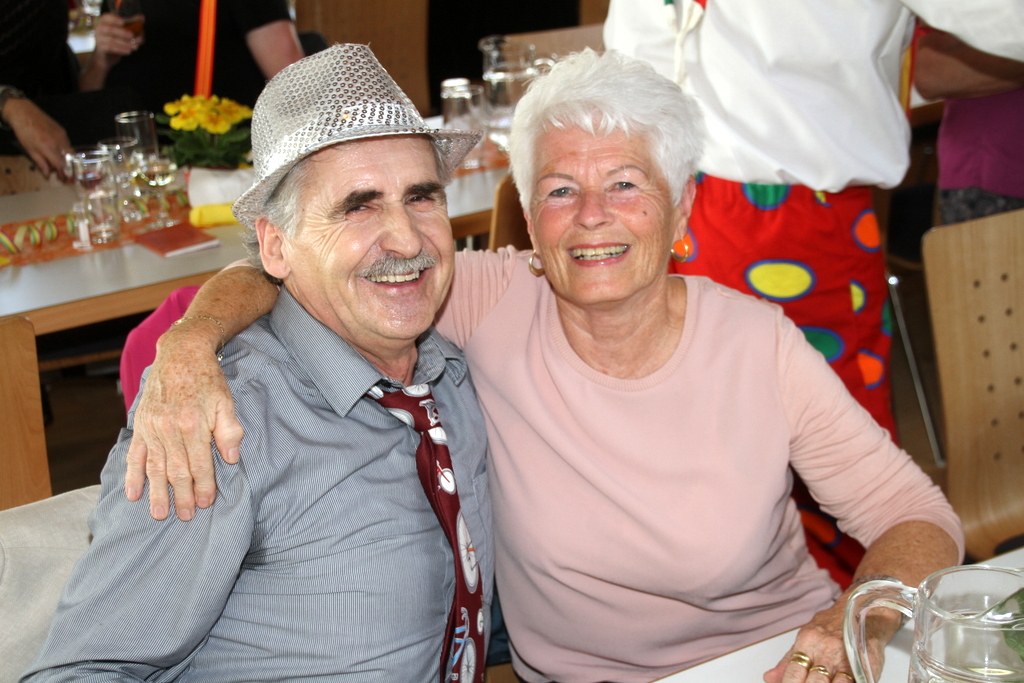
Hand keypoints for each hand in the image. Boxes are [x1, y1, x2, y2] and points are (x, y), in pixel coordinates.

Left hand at [2, 98, 71, 179]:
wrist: (23, 112)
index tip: (65, 180)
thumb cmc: (23, 132)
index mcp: (49, 148)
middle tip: (65, 174)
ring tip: (60, 164)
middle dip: (69, 168)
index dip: (64, 174)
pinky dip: (65, 151)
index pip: (62, 165)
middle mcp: (59, 142)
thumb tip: (48, 175)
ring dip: (67, 160)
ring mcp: (63, 135)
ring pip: (70, 152)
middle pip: (70, 159)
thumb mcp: (29, 149)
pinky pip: (68, 144)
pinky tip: (58, 152)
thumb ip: (41, 163)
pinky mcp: (63, 131)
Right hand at [80, 12, 142, 89]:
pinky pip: (111, 48)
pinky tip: (129, 51)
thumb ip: (132, 27)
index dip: (115, 19)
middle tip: (132, 35)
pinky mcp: (100, 48)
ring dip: (125, 43)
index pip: (107, 17)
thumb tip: (142, 19)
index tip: (123, 22)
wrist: (105, 58)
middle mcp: (99, 29)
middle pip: (110, 29)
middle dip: (123, 32)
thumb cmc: (116, 42)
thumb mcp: (123, 33)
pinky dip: (121, 49)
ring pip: (112, 40)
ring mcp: (98, 38)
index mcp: (104, 22)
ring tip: (135, 46)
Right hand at [124, 325, 242, 520]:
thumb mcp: (226, 401)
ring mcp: (152, 428)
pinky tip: (133, 494)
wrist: (180, 354)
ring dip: (157, 493)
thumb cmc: (207, 379)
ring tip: (159, 514)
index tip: (207, 504)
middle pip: (176, 470)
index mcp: (193, 424)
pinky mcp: (141, 425)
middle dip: (182, 496)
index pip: (200, 464)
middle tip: (186, 517)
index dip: (205, 486)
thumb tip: (232, 459)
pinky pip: (135, 455)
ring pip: (155, 467)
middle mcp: (169, 429)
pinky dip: (133, 476)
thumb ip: (229, 430)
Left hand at [763, 600, 883, 682]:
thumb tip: (769, 677)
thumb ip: (788, 661)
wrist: (864, 610)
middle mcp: (827, 652)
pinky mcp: (865, 668)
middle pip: (814, 682)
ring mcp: (847, 661)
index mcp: (808, 643)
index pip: (793, 673)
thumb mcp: (806, 638)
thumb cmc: (833, 625)